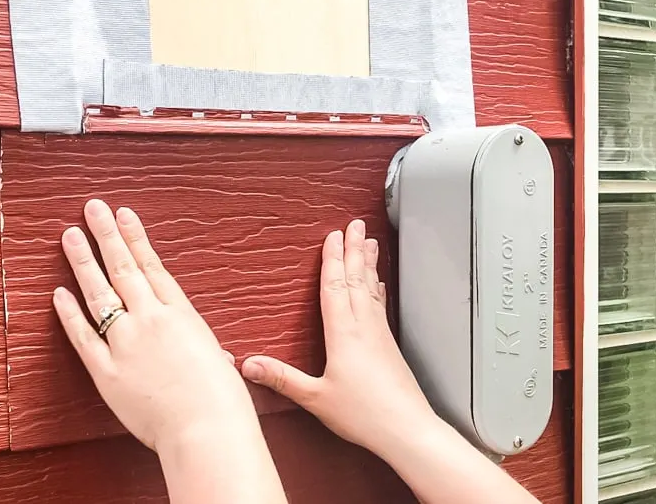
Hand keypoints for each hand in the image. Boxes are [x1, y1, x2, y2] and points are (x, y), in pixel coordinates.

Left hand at [53, 199, 255, 450]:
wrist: (206, 428)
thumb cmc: (222, 400)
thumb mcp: (219, 364)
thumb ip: (209, 354)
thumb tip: (221, 360)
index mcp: (181, 314)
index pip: (151, 266)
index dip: (135, 238)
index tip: (123, 214)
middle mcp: (151, 319)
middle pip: (123, 268)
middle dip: (106, 235)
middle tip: (92, 208)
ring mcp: (126, 343)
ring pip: (99, 293)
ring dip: (83, 261)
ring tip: (70, 235)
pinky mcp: (107, 371)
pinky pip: (82, 336)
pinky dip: (68, 313)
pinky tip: (58, 292)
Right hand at [241, 219, 436, 456]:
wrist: (407, 429)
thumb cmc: (364, 415)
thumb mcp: (315, 398)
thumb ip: (282, 378)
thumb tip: (249, 364)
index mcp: (344, 334)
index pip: (335, 287)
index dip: (333, 260)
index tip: (333, 236)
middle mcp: (364, 327)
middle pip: (357, 279)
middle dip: (354, 249)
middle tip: (356, 224)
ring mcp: (380, 335)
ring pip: (372, 288)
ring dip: (369, 263)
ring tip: (371, 242)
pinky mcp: (389, 345)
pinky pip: (381, 304)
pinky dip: (377, 287)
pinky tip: (378, 284)